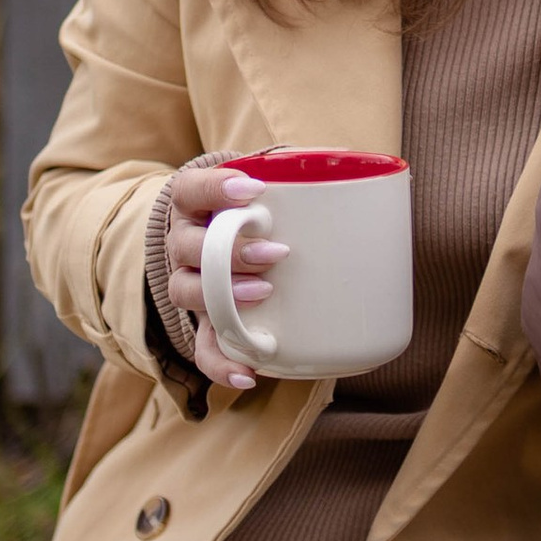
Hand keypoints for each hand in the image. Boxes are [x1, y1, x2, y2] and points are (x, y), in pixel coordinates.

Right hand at [159, 160, 285, 392]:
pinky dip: (222, 364)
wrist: (232, 243)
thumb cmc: (261, 211)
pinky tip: (248, 374)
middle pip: (189, 246)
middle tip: (277, 253)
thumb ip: (299, 176)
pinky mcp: (203, 323)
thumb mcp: (272, 188)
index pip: (190, 190)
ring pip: (187, 291)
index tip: (253, 189)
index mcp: (194, 205)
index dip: (215, 189)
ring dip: (223, 296)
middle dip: (230, 251)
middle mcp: (183, 243)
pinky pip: (203, 348)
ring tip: (264, 294)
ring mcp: (189, 284)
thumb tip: (357, 167)